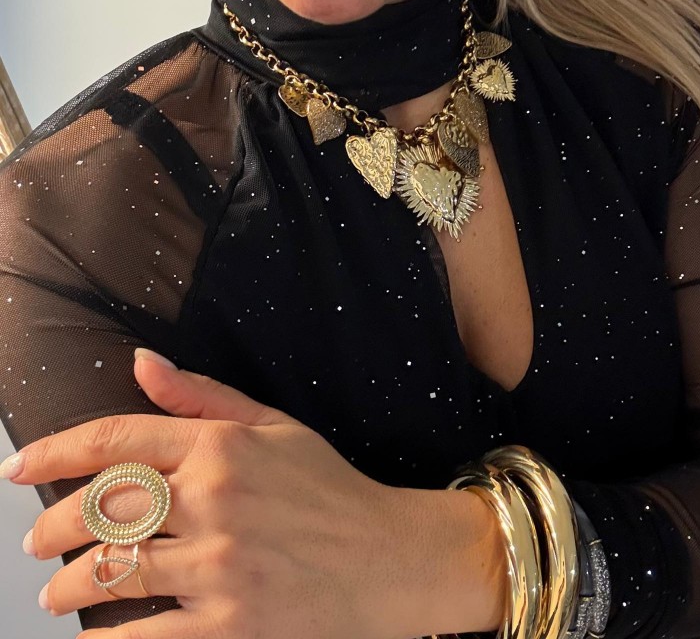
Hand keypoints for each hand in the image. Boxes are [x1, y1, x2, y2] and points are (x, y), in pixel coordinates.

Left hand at [4, 351, 406, 638]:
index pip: (115, 440)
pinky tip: (98, 634)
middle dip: (50, 529)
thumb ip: (201, 396)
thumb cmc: (328, 489)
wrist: (387, 558)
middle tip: (38, 544)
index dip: (53, 452)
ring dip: (68, 588)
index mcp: (223, 446)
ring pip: (110, 575)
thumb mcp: (274, 426)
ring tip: (59, 593)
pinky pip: (143, 637)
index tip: (19, 468)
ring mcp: (222, 567)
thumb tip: (140, 363)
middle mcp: (216, 500)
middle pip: (98, 511)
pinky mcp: (232, 627)